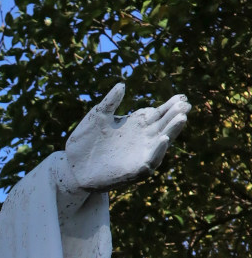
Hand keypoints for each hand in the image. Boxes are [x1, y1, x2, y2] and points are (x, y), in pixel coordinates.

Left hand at [62, 83, 190, 193]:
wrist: (71, 166)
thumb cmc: (85, 142)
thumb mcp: (96, 117)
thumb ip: (109, 102)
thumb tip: (122, 85)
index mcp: (136, 125)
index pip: (159, 113)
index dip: (171, 105)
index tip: (181, 96)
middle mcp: (142, 140)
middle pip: (164, 126)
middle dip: (176, 116)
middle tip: (185, 105)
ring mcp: (138, 155)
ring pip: (161, 144)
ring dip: (172, 132)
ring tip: (181, 119)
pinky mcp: (131, 171)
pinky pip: (149, 162)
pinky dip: (157, 151)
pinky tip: (163, 139)